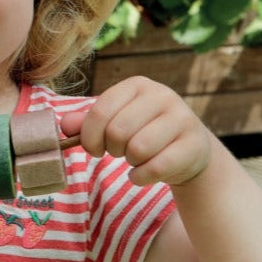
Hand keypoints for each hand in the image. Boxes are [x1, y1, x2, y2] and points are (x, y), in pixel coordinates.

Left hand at [61, 76, 212, 185]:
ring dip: (130, 162)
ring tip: (136, 158)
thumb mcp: (114, 120)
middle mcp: (162, 95)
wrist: (188, 148)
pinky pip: (156, 168)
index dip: (89, 136)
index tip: (93, 148)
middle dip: (112, 149)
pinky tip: (144, 172)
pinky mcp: (195, 144)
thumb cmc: (142, 131)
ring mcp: (182, 118)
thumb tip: (65, 125)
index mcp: (137, 85)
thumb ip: (87, 121)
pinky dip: (141, 177)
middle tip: (119, 152)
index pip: (101, 111)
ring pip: (138, 149)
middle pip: (118, 132)